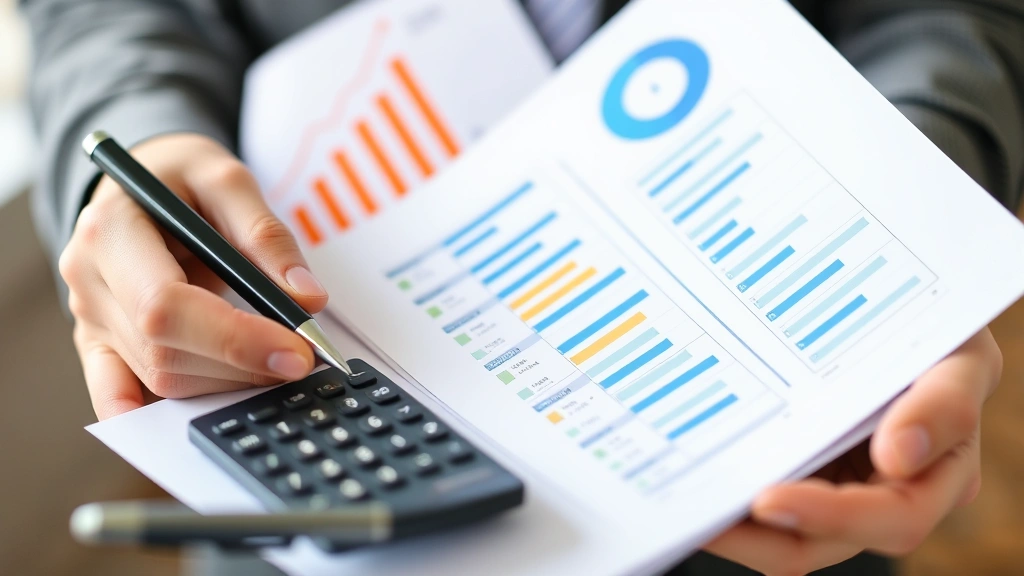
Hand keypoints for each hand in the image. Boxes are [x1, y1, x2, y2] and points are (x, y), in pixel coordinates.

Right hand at [61, 133, 328, 419]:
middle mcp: (90, 279)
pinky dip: (152, 417)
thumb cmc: (181, 177)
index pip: (168, 306)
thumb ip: (266, 234)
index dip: (235, 338)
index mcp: (112, 231)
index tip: (298, 350)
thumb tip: (307, 299)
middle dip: (242, 365)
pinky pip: (117, 392)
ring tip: (276, 363)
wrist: (139, 181)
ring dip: (226, 381)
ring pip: (159, 376)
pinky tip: (188, 424)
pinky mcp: (97, 342)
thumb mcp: (225, 178)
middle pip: (164, 350)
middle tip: (304, 359)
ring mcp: (89, 316)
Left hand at [704, 329, 1001, 574]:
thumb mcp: (961, 357)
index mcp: (936, 480)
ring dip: (734, 522)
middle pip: (820, 540)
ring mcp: (838, 489)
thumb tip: (897, 458)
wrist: (911, 315)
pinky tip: (693, 469)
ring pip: (782, 530)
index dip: (829, 517)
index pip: (890, 518)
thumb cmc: (944, 336)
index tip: (768, 500)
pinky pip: (762, 489)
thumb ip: (943, 406)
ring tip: (685, 500)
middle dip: (757, 535)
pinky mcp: (802, 471)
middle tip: (701, 515)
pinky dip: (730, 489)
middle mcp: (885, 497)